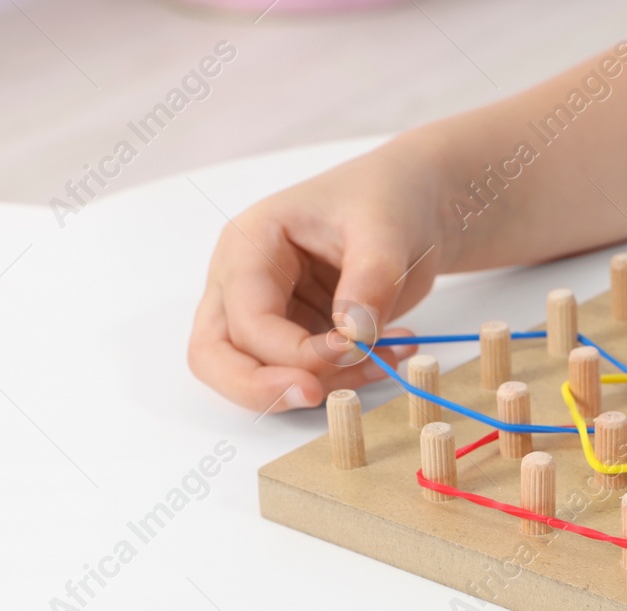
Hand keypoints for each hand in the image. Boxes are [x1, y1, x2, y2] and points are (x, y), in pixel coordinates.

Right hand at [188, 137, 446, 412]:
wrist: (411, 201)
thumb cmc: (385, 197)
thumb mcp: (385, 228)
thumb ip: (369, 280)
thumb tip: (354, 336)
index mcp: (249, 244)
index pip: (247, 318)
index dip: (294, 350)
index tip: (354, 349)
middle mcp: (241, 281)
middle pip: (214, 355)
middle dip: (261, 388)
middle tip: (314, 397)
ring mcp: (264, 311)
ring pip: (253, 374)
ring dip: (318, 385)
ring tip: (384, 360)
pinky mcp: (294, 334)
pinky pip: (300, 374)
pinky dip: (342, 379)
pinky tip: (387, 356)